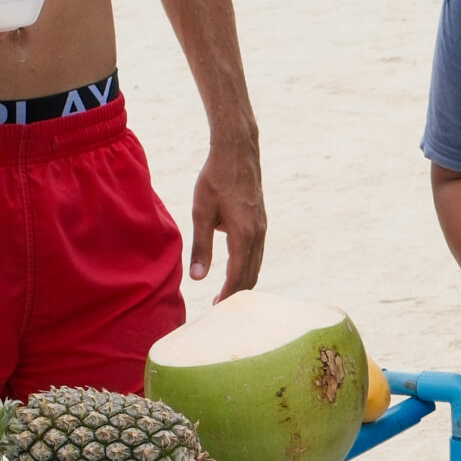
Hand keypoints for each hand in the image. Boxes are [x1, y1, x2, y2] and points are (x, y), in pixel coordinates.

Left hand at [189, 135, 265, 298]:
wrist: (237, 151)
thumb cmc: (215, 179)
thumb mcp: (201, 212)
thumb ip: (201, 247)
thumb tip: (198, 278)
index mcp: (243, 235)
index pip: (238, 276)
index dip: (227, 295)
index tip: (215, 308)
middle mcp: (258, 235)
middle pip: (251, 275)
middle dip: (237, 294)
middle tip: (219, 307)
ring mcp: (262, 227)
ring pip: (257, 264)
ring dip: (243, 281)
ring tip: (227, 292)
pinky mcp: (261, 221)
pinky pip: (257, 252)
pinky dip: (248, 266)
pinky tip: (236, 268)